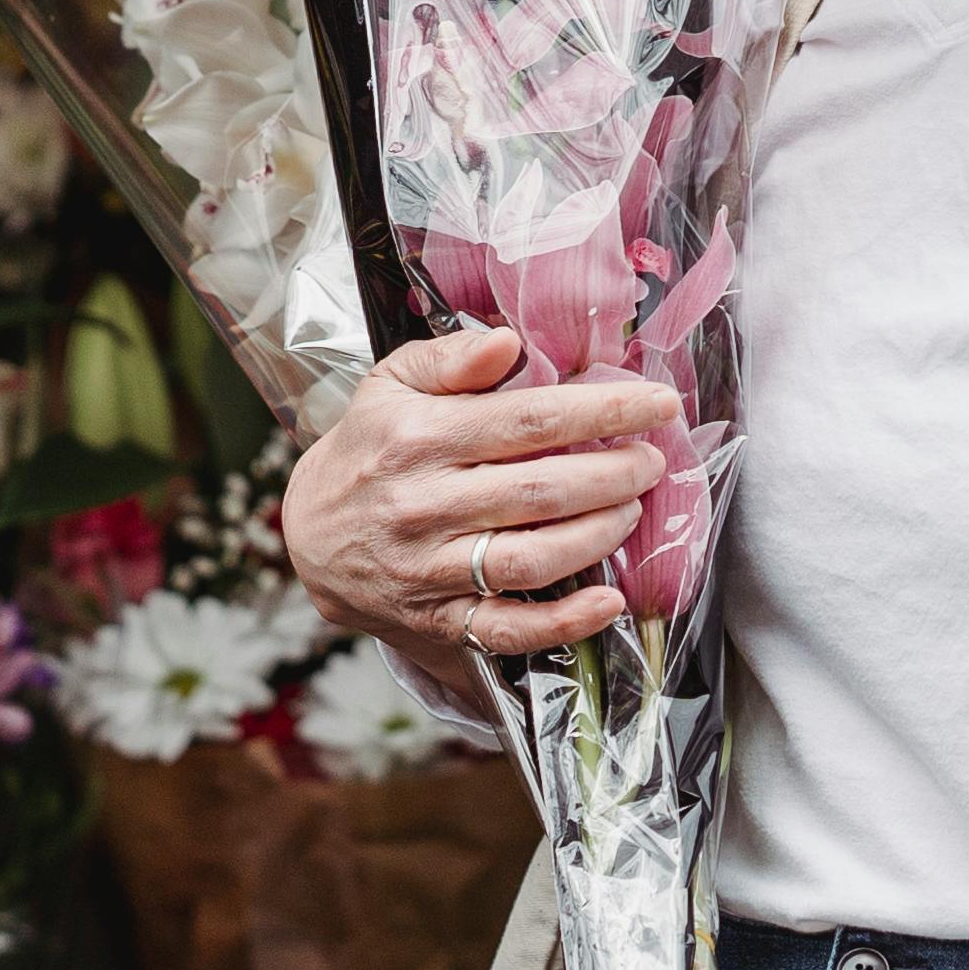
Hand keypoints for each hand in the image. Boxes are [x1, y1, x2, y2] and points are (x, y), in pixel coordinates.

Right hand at [280, 327, 682, 663]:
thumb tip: (510, 341)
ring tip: (631, 509)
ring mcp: (431, 567)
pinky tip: (609, 602)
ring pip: (531, 557)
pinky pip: (508, 627)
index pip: (529, 420)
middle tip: (652, 461)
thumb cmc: (369, 449)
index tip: (659, 404)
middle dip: (613, 474)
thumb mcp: (391, 385)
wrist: (309, 535)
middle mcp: (424, 504)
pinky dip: (564, 622)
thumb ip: (452, 358)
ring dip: (598, 535)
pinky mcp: (439, 620)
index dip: (604, 410)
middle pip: (540, 490)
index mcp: (419, 438)